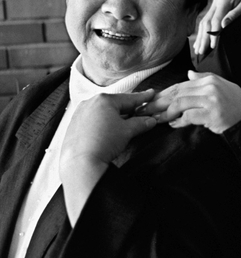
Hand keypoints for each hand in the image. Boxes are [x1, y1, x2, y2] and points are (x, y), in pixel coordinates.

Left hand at [60, 90, 156, 224]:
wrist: (81, 162)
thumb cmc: (103, 143)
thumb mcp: (128, 131)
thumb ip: (141, 123)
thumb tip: (150, 121)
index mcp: (104, 100)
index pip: (129, 98)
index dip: (142, 98)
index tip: (150, 94)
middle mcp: (90, 103)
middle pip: (115, 104)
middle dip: (128, 108)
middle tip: (139, 111)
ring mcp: (80, 113)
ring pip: (103, 111)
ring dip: (114, 116)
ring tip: (124, 124)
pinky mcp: (74, 125)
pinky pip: (92, 119)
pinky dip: (102, 122)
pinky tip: (108, 131)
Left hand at [141, 71, 240, 133]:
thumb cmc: (236, 106)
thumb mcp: (223, 87)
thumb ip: (204, 79)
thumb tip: (188, 75)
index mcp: (210, 79)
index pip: (181, 85)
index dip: (164, 93)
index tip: (152, 100)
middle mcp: (210, 86)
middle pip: (177, 93)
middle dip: (159, 102)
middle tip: (145, 110)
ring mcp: (211, 100)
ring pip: (179, 104)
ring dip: (165, 113)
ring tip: (156, 119)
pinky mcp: (211, 114)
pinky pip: (188, 117)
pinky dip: (178, 121)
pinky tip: (173, 125)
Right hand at [193, 0, 240, 55]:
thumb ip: (234, 15)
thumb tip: (223, 25)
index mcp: (224, 0)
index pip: (215, 20)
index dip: (213, 34)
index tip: (212, 46)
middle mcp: (216, 1)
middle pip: (206, 22)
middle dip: (203, 38)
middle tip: (201, 52)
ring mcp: (214, 4)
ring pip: (203, 22)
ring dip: (200, 37)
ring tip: (198, 50)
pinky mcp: (214, 8)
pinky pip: (206, 21)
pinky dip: (202, 32)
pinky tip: (199, 41)